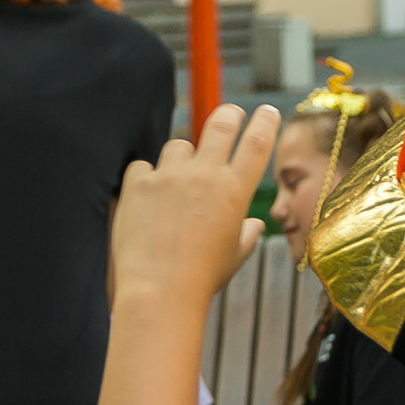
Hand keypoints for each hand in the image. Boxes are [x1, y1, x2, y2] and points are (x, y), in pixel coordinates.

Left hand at [111, 104, 277, 311]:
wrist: (158, 292)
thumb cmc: (201, 279)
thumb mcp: (234, 257)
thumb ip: (246, 235)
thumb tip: (254, 225)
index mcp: (235, 191)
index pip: (258, 142)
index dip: (265, 122)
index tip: (266, 111)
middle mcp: (204, 175)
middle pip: (221, 124)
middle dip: (229, 114)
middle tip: (231, 114)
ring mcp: (169, 176)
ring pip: (178, 144)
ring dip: (182, 157)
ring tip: (177, 183)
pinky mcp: (138, 184)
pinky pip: (142, 166)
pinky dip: (147, 177)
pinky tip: (148, 199)